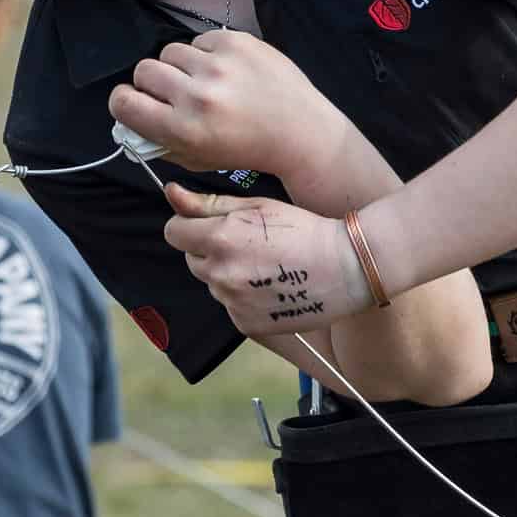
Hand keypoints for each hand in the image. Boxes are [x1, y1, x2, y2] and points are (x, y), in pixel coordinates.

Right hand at [110, 31, 345, 180]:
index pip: (123, 102)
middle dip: (152, 83)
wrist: (301, 132)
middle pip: (143, 71)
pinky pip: (200, 39)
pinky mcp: (236, 41)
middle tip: (173, 92)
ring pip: (170, 51)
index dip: (124, 102)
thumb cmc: (246, 150)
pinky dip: (205, 54)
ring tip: (203, 80)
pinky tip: (225, 71)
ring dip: (180, 66)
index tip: (135, 103)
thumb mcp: (197, 159)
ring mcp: (218, 65)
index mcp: (183, 129)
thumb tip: (129, 120)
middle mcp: (198, 94)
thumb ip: (159, 141)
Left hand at [162, 184, 374, 335]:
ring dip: (227, 274)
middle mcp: (221, 273)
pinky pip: (230, 306)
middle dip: (210, 250)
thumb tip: (170, 192)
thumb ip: (209, 204)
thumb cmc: (304, 228)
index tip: (211, 225)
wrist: (346, 267)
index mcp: (221, 238)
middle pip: (192, 259)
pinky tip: (270, 286)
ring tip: (265, 266)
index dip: (190, 225)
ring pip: (212, 284)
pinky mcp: (245, 324)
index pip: (174, 232)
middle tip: (248, 243)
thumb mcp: (257, 206)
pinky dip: (243, 298)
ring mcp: (233, 302)